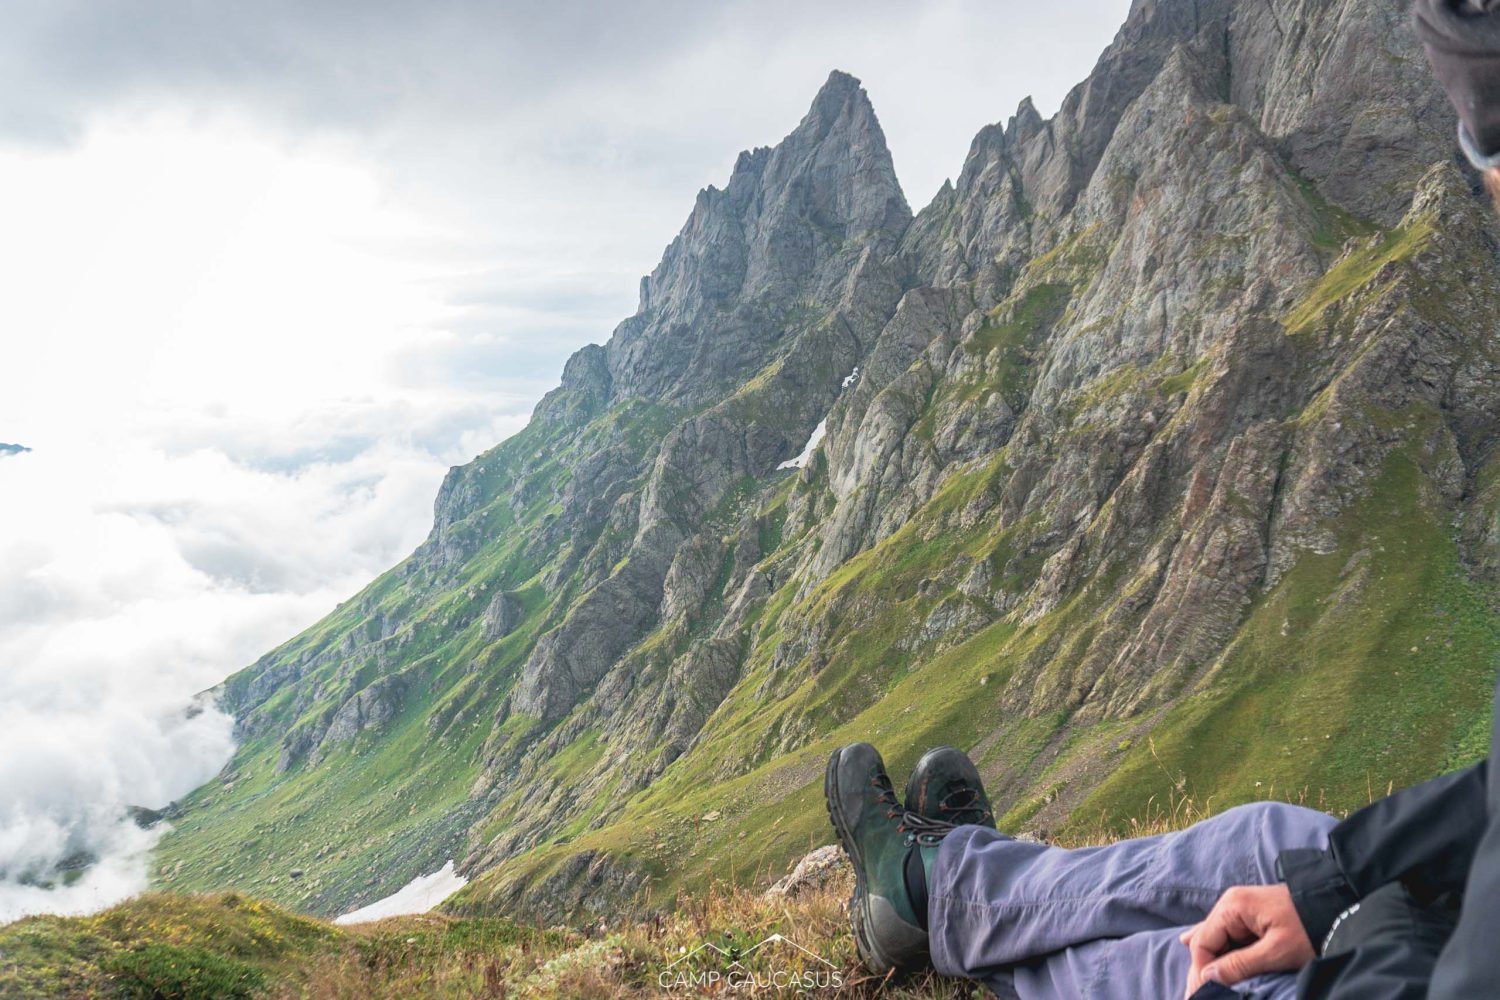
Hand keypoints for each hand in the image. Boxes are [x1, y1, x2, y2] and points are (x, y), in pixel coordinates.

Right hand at [1179, 884, 1314, 997]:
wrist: (1338, 907)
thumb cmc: (1308, 928)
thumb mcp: (1276, 951)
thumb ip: (1240, 964)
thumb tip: (1207, 977)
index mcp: (1232, 908)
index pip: (1203, 943)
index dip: (1200, 971)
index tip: (1203, 995)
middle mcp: (1230, 904)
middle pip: (1206, 941)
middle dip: (1202, 969)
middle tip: (1196, 996)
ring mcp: (1240, 908)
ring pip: (1215, 938)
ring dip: (1210, 961)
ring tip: (1198, 985)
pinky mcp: (1251, 915)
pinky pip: (1226, 934)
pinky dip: (1216, 947)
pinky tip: (1189, 943)